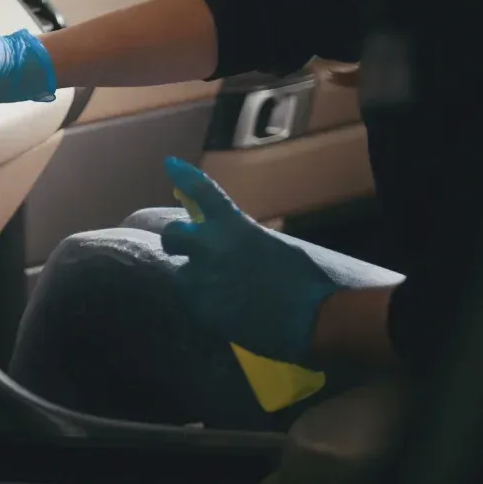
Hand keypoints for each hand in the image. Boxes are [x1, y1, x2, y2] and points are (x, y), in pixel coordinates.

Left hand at [160, 158, 340, 366]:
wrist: (311, 318)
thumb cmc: (301, 279)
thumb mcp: (270, 244)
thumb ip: (239, 237)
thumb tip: (220, 238)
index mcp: (234, 226)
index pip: (203, 192)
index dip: (185, 177)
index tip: (171, 165)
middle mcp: (211, 248)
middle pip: (171, 235)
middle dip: (175, 241)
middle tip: (183, 249)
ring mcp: (203, 280)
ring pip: (182, 276)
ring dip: (195, 280)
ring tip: (223, 292)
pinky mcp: (202, 310)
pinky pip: (193, 304)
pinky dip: (206, 305)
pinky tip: (229, 311)